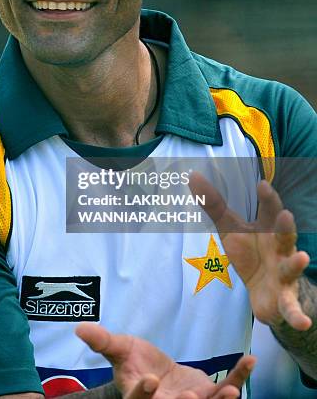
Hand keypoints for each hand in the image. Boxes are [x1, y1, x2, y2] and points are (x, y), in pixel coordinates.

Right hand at [76, 323, 254, 398]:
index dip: (143, 393)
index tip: (149, 378)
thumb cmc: (133, 361)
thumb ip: (102, 341)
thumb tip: (78, 326)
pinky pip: (226, 387)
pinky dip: (239, 376)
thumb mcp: (119, 349)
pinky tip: (250, 360)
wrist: (155, 372)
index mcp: (140, 397)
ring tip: (230, 392)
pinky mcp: (209, 394)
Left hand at [189, 173, 311, 330]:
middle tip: (285, 214)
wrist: (265, 291)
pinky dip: (298, 315)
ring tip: (303, 257)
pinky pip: (292, 308)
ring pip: (292, 266)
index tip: (262, 184)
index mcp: (268, 229)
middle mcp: (280, 248)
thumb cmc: (250, 251)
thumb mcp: (229, 228)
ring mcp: (284, 273)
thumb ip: (213, 203)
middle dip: (285, 225)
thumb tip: (192, 175)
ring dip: (296, 263)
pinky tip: (304, 322)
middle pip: (285, 234)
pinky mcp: (284, 299)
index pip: (269, 210)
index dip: (267, 198)